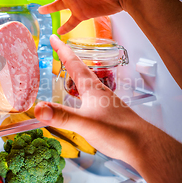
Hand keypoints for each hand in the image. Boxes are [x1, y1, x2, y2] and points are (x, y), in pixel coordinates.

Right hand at [35, 36, 181, 182]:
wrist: (142, 145)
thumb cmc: (118, 132)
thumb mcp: (85, 124)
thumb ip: (62, 116)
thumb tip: (38, 108)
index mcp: (92, 89)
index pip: (74, 64)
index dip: (62, 50)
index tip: (53, 37)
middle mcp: (99, 92)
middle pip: (81, 70)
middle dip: (68, 59)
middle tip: (58, 50)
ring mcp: (104, 102)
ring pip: (87, 84)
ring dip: (75, 76)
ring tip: (67, 73)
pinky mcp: (108, 114)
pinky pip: (90, 98)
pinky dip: (81, 94)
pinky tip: (81, 102)